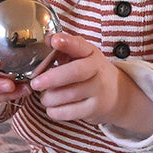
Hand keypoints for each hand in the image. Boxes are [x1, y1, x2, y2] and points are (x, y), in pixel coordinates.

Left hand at [30, 33, 152, 134]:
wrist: (117, 94)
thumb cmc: (91, 72)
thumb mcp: (83, 56)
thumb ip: (65, 48)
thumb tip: (47, 40)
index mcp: (90, 53)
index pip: (79, 45)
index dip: (67, 43)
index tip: (54, 40)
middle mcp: (97, 70)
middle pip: (75, 72)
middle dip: (52, 78)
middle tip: (35, 83)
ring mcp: (98, 90)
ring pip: (70, 94)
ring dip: (50, 97)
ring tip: (44, 97)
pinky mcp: (95, 109)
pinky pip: (72, 112)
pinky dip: (56, 111)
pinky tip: (51, 108)